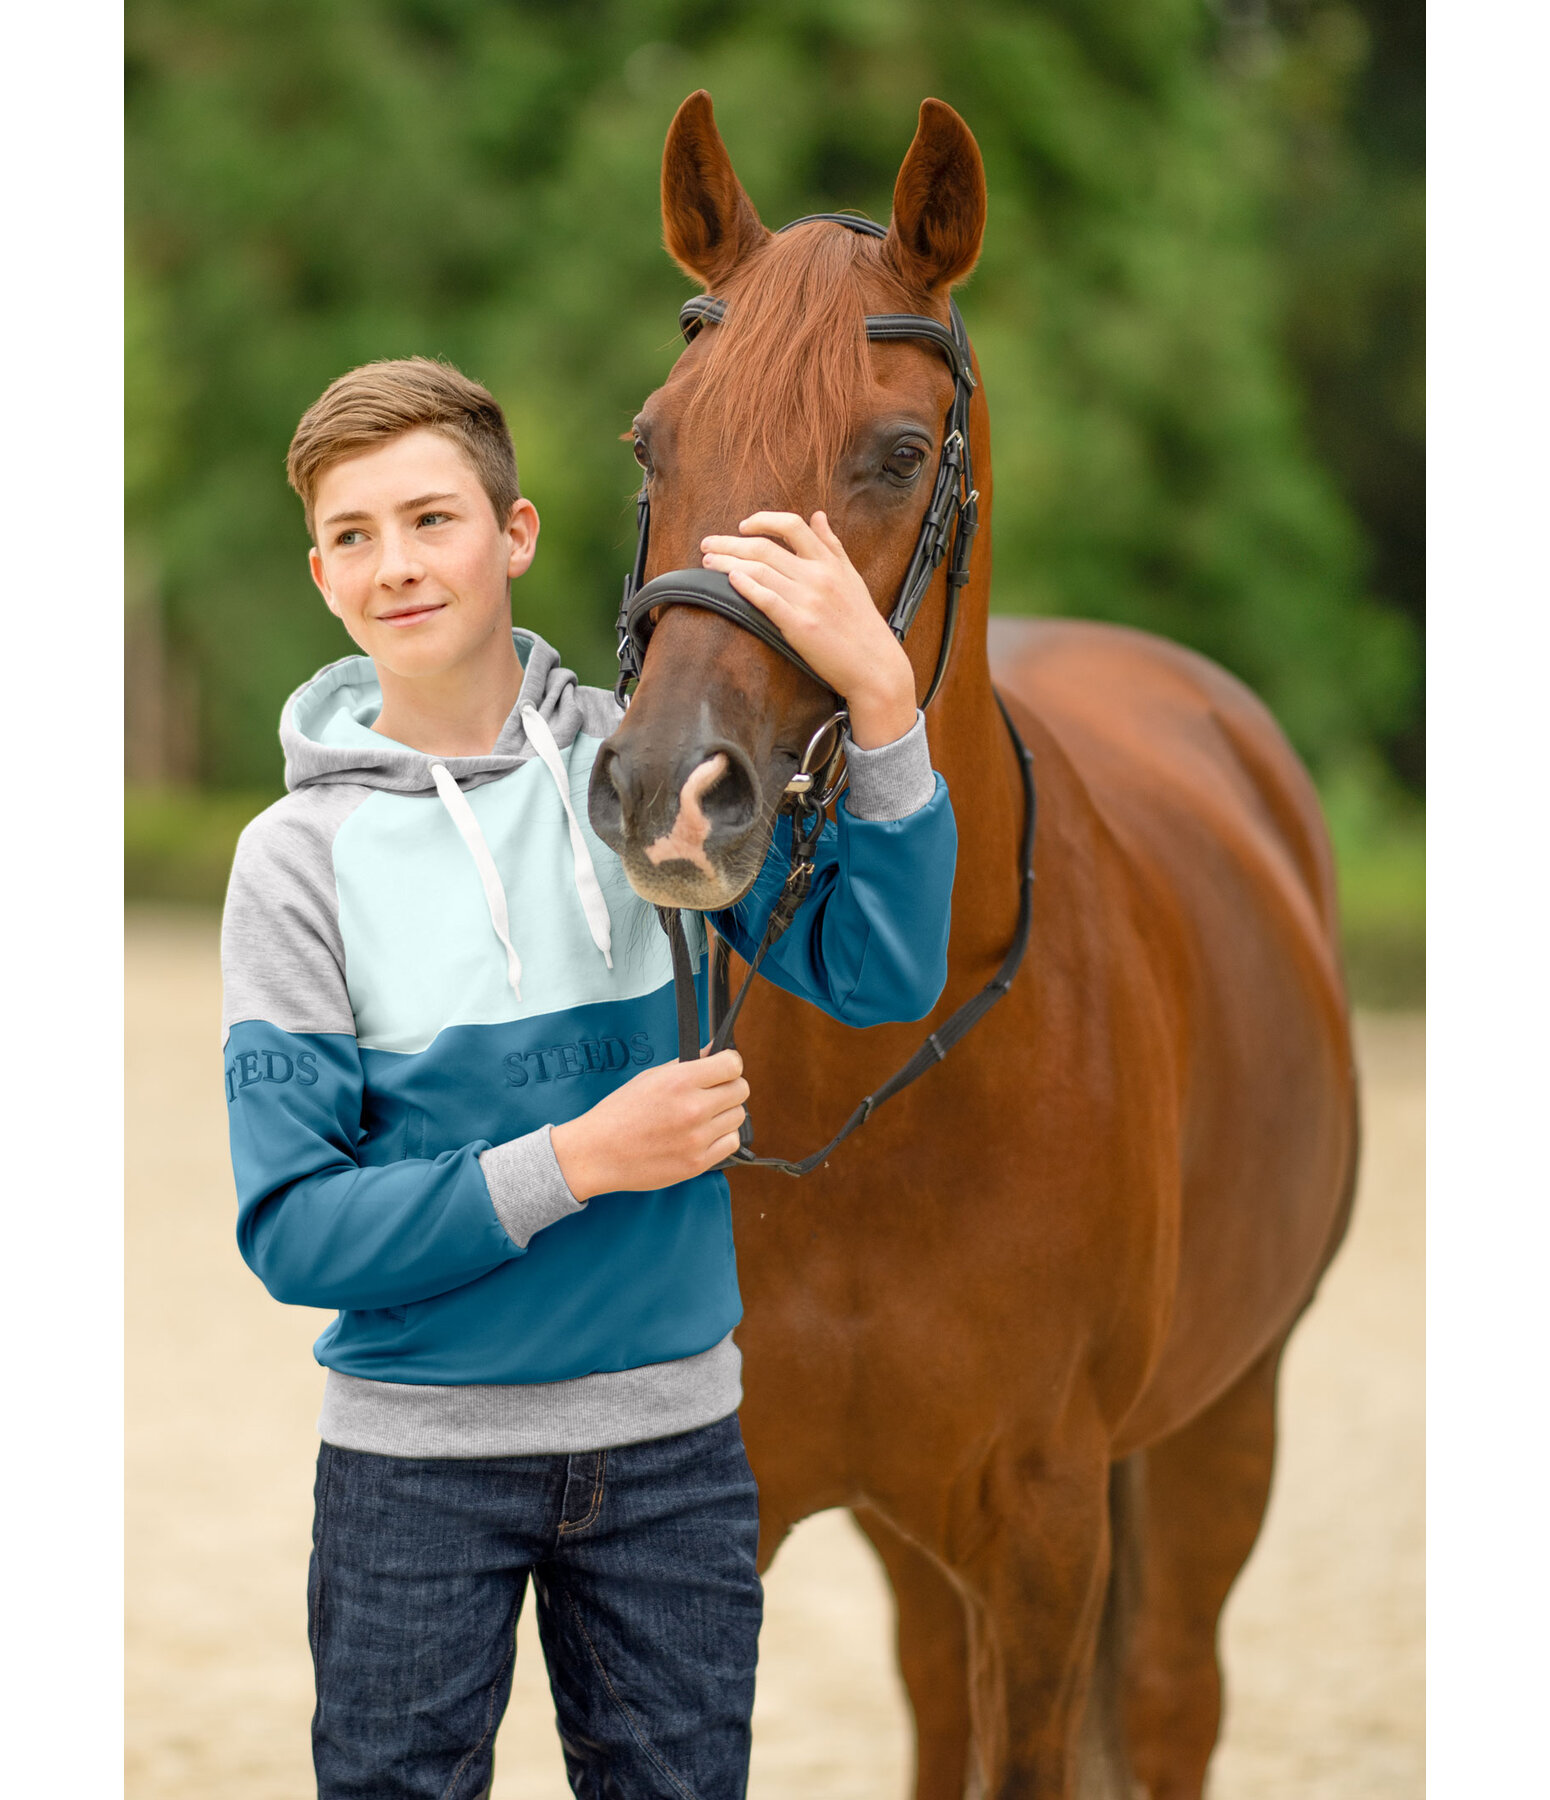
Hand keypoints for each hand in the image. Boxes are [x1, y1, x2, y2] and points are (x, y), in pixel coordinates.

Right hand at [549, 1050, 748, 1199]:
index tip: (724, 1067)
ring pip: (738, 1117)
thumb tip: (716, 1050)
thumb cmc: (619, 1113)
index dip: (730, 1064)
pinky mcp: (697, 1163)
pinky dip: (722, 1138)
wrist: (598, 1153)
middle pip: (740, 1090)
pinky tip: (702, 1135)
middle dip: (729, 1087)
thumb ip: (688, 1063)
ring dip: (725, 1114)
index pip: (732, 1065)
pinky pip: (731, 1143)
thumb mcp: (651, 1077)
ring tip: (703, 1116)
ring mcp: (697, 1138)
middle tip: (714, 1092)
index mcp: (680, 1081)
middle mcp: (693, 1109)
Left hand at [700, 511, 918, 747]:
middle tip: (708, 543)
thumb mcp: (852, 576)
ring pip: (759, 570)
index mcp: (829, 562)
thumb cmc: (862, 623)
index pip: (791, 526)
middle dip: (730, 542)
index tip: (743, 526)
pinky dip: (746, 586)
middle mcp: (818, 576)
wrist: (874, 665)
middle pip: (765, 547)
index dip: (762, 520)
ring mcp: (808, 600)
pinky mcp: (799, 625)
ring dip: (728, 562)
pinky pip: (767, 599)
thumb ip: (832, 545)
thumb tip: (817, 516)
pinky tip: (730, 581)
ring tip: (708, 562)